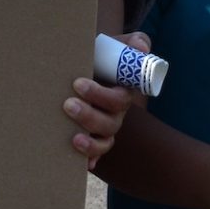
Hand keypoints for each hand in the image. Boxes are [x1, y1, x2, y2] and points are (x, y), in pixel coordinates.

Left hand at [66, 31, 150, 168]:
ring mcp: (104, 128)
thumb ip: (132, 43)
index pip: (119, 99)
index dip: (101, 96)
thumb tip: (142, 47)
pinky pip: (96, 155)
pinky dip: (91, 160)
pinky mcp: (92, 139)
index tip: (78, 84)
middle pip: (110, 122)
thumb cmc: (98, 58)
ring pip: (104, 141)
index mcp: (121, 92)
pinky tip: (84, 165)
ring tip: (73, 135)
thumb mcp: (114, 47)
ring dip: (90, 141)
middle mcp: (115, 114)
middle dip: (88, 115)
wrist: (81, 70)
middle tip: (67, 103)